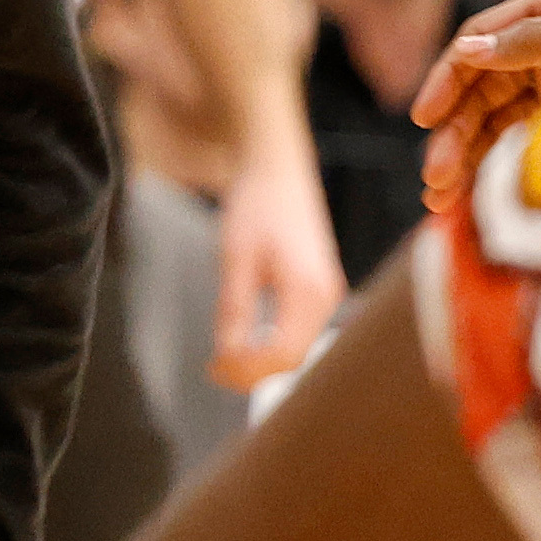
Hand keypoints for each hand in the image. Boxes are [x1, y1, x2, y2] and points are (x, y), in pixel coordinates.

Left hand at [207, 134, 344, 387]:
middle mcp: (326, 296)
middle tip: (214, 370)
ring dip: (262, 361)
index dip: (247, 370)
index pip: (282, 354)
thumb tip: (227, 358)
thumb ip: (234, 311)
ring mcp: (326, 294)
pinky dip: (272, 345)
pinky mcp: (319, 289)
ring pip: (297, 348)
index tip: (214, 369)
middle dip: (254, 371)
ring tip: (224, 360)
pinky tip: (246, 342)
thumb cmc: (258, 205)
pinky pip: (298, 332)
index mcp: (308, 289)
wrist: (279, 169)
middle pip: (293, 357)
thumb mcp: (236, 259)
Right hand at [416, 0, 540, 202]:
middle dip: (454, 133)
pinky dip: (499, 166)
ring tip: (441, 204)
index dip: (449, 77)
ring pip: (500, 119)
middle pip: (486, 86)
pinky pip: (528, 140)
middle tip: (434, 184)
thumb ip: (540, 38)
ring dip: (467, 157)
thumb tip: (469, 49)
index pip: (486, 36)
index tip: (424, 119)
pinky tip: (477, 198)